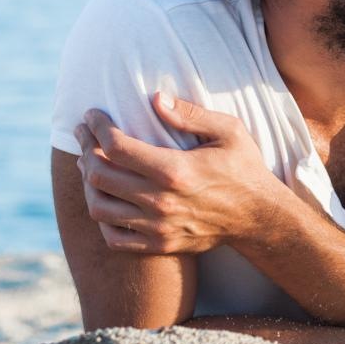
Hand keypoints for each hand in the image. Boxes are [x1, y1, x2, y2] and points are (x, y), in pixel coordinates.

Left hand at [73, 92, 289, 253]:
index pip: (116, 147)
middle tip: (85, 135)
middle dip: (85, 148)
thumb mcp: (229, 131)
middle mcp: (161, 201)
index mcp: (175, 170)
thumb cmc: (244, 168)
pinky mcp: (159, 244)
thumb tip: (155, 98)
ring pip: (99, 207)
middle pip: (99, 175)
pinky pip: (113, 236)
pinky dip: (102, 217)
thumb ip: (191, 114)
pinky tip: (107, 198)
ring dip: (88, 183)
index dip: (96, 127)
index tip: (91, 116)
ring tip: (90, 165)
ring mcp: (158, 227)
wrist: (259, 217)